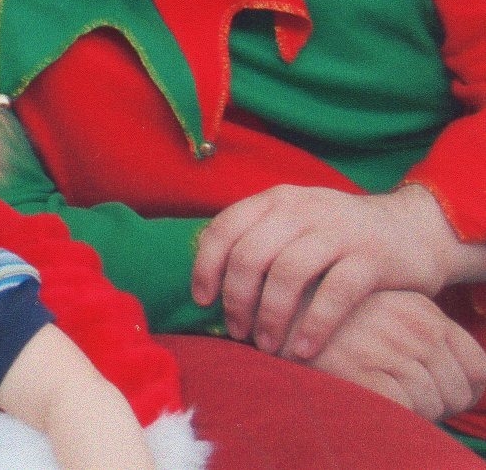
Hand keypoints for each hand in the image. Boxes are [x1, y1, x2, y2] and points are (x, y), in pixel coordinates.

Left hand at [193, 184, 468, 357]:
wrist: (414, 228)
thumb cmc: (338, 236)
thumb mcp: (294, 222)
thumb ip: (256, 239)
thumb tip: (208, 282)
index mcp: (275, 200)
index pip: (224, 229)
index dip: (206, 267)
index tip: (203, 301)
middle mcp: (302, 209)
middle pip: (251, 255)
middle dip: (237, 299)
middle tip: (237, 332)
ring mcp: (339, 231)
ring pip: (288, 273)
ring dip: (270, 316)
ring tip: (267, 345)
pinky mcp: (372, 257)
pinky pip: (335, 293)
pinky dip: (314, 325)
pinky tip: (304, 350)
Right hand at [298, 290, 485, 421]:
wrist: (262, 312)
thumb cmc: (323, 321)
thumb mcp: (382, 315)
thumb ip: (418, 337)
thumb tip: (461, 381)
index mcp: (420, 308)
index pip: (478, 366)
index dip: (462, 390)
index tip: (431, 394)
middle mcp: (411, 324)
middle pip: (459, 390)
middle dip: (437, 406)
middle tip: (400, 400)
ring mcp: (387, 345)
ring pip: (433, 403)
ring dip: (411, 413)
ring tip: (376, 396)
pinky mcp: (361, 369)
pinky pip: (405, 410)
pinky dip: (392, 415)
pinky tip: (364, 398)